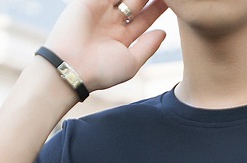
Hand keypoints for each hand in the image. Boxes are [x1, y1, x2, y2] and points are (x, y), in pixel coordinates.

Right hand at [44, 0, 168, 92]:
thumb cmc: (102, 71)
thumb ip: (147, 47)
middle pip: (137, 1)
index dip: (158, 8)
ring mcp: (101, 9)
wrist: (72, 66)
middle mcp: (113, 22)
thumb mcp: (131, 62)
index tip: (175, 2)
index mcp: (123, 37)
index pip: (145, 18)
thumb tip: (164, 33)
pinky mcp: (89, 1)